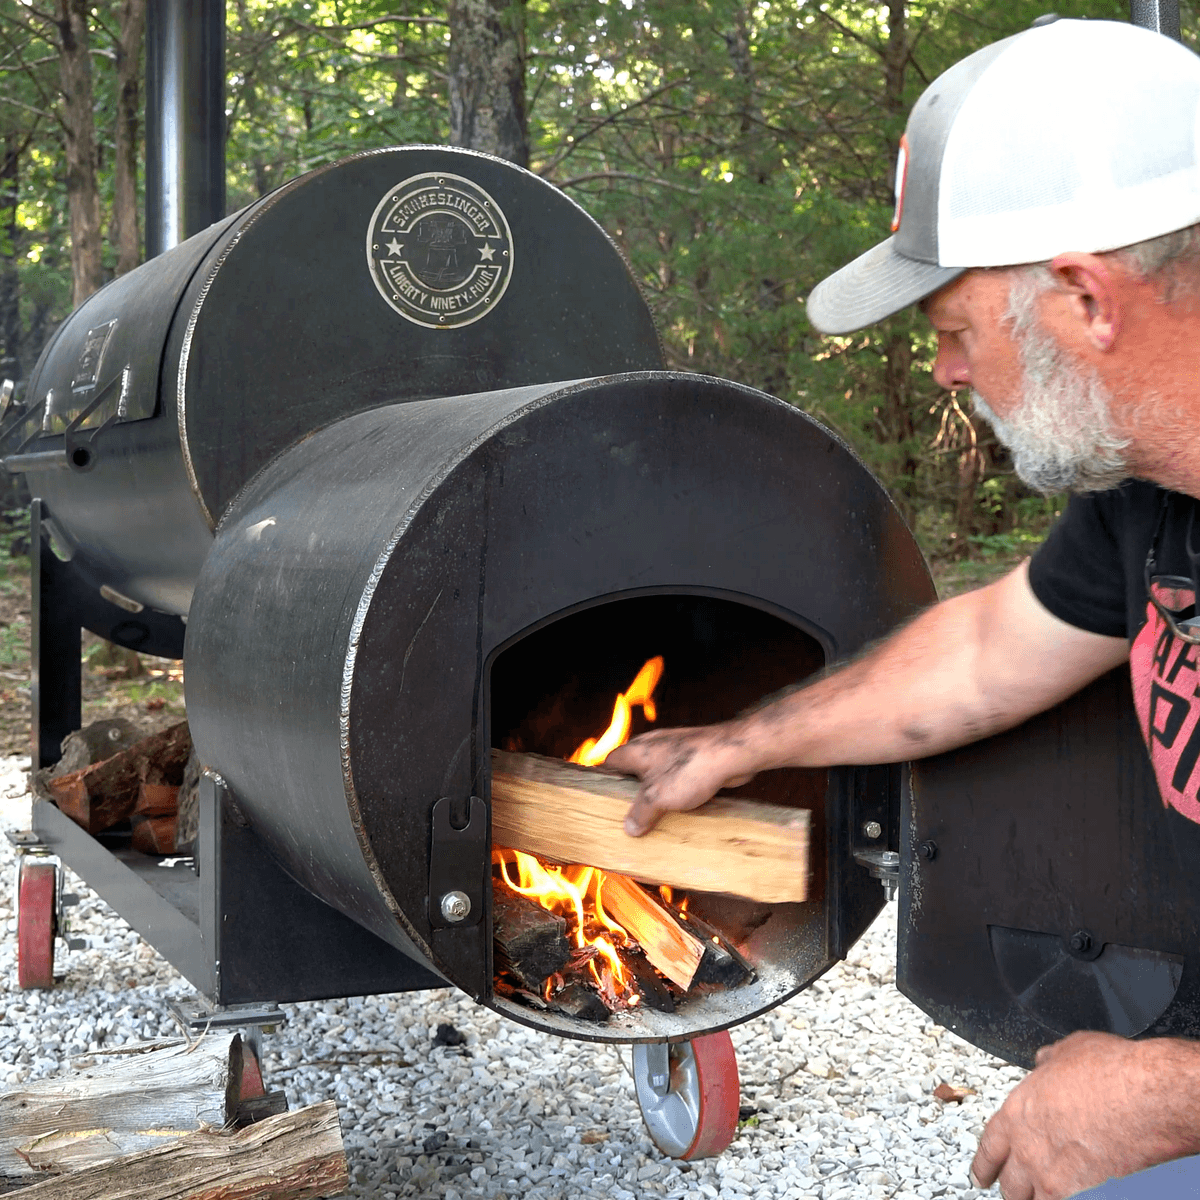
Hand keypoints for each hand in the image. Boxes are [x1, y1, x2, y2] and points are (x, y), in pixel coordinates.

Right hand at [604, 723, 756, 835]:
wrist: (732, 753)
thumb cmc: (690, 769)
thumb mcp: (657, 797)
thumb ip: (640, 813)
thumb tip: (629, 828)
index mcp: (636, 751)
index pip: (610, 762)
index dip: (604, 780)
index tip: (603, 799)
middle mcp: (653, 746)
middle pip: (633, 769)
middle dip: (632, 791)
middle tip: (631, 814)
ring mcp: (675, 750)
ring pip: (657, 774)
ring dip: (657, 792)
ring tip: (656, 815)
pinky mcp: (694, 757)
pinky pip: (678, 776)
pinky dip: (677, 790)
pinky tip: (682, 807)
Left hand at [971, 1031, 1199, 1199]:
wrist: (1143, 1097)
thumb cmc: (1110, 1072)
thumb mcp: (1067, 1051)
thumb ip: (1049, 1062)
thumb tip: (1045, 1060)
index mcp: (1017, 1109)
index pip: (989, 1144)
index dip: (983, 1161)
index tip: (981, 1172)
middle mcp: (1027, 1143)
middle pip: (1007, 1179)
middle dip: (1007, 1185)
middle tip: (1006, 1189)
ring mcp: (1051, 1169)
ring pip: (1028, 1197)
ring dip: (1029, 1197)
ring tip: (1030, 1198)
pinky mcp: (1079, 1188)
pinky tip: (1062, 1199)